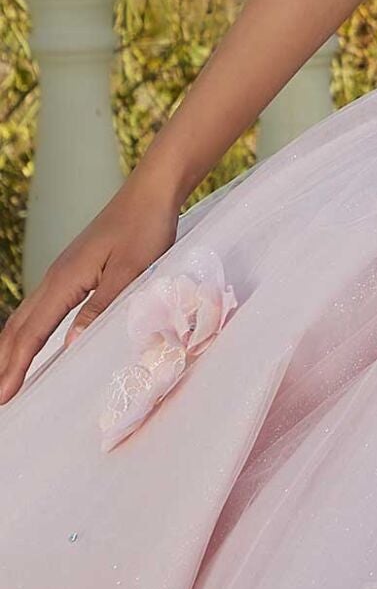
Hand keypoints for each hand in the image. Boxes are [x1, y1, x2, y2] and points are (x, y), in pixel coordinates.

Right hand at [0, 179, 182, 405]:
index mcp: (65, 280)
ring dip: (11, 348)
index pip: (33, 332)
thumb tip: (68, 345)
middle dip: (4, 363)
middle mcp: (56, 277)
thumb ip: (100, 309)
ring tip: (4, 376)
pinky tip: (30, 342)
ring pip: (26, 317)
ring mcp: (62, 273)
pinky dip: (28, 331)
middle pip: (20, 327)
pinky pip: (41, 308)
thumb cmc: (145, 229)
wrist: (150, 193)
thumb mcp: (130, 272)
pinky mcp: (73, 272)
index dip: (15, 366)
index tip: (4, 395)